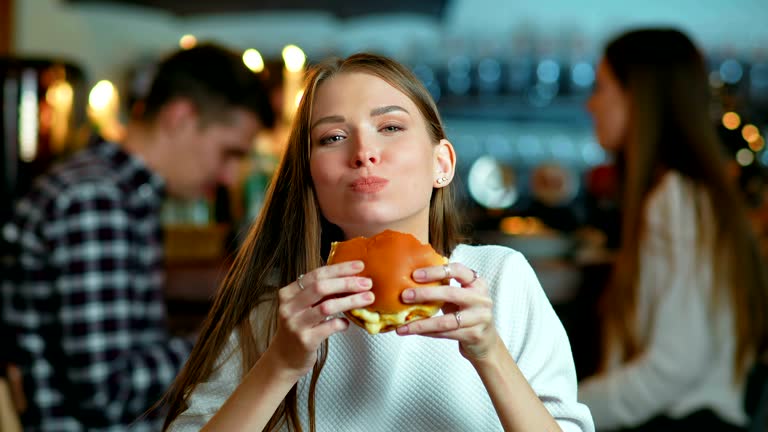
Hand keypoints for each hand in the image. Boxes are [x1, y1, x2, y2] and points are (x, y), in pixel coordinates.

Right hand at [265, 261, 373, 377]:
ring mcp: (296, 324)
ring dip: (351, 300)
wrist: (284, 359)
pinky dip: (342, 322)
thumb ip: (318, 293)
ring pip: (327, 306)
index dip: (339, 269)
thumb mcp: (302, 307)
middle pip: (321, 288)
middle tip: (367, 282)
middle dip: (347, 283)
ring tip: (368, 298)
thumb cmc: (298, 329)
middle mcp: (289, 307)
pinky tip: (348, 323)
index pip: (316, 274)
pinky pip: (329, 327)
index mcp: (288, 293)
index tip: (359, 266)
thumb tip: (350, 278)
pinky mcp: (305, 341)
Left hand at [395, 262, 498, 360]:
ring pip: (446, 320)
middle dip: (425, 294)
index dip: (436, 271)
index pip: (458, 270)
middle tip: (404, 296)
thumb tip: (410, 280)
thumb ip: (443, 286)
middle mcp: (481, 299)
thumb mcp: (459, 296)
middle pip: (451, 293)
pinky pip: (446, 333)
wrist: (485, 341)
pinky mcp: (474, 335)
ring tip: (403, 325)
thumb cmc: (466, 313)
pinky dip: (427, 332)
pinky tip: (414, 331)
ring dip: (422, 323)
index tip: (415, 275)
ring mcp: (480, 318)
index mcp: (477, 283)